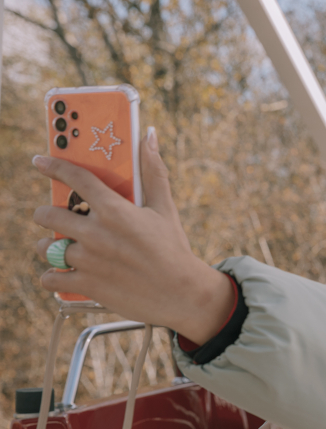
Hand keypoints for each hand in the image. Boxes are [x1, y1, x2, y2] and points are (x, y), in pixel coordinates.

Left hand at [32, 128, 232, 342]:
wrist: (182, 294)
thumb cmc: (174, 249)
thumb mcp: (164, 208)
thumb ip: (153, 171)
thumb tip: (149, 134)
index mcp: (115, 210)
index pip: (75, 179)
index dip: (53, 166)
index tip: (39, 161)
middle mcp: (96, 234)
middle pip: (47, 215)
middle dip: (46, 214)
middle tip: (55, 217)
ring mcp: (88, 261)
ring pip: (45, 248)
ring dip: (49, 246)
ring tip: (61, 247)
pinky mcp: (85, 286)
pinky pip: (50, 278)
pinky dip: (53, 276)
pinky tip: (64, 273)